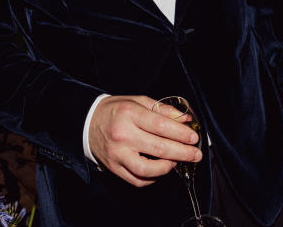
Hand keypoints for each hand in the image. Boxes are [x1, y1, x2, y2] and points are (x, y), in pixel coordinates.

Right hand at [88, 95, 202, 186]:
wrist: (87, 122)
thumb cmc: (115, 111)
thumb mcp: (137, 101)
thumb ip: (162, 109)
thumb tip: (184, 119)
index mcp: (129, 114)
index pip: (161, 126)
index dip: (181, 133)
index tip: (193, 137)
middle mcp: (122, 135)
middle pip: (159, 148)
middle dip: (182, 152)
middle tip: (195, 154)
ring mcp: (117, 154)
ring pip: (148, 169)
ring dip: (168, 167)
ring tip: (176, 162)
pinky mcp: (114, 168)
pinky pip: (137, 180)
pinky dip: (153, 177)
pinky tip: (160, 169)